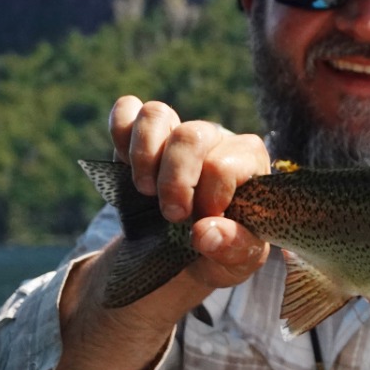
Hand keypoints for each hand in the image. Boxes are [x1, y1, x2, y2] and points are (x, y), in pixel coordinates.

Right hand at [109, 95, 271, 293]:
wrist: (184, 257)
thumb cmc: (222, 251)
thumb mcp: (239, 261)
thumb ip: (234, 247)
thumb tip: (205, 231)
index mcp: (250, 162)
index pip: (225, 165)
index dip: (208, 198)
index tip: (200, 224)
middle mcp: (217, 139)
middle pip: (191, 135)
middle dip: (174, 181)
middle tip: (172, 215)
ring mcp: (178, 132)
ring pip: (156, 114)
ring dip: (144, 156)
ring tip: (145, 191)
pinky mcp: (144, 136)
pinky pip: (127, 109)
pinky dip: (120, 132)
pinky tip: (125, 166)